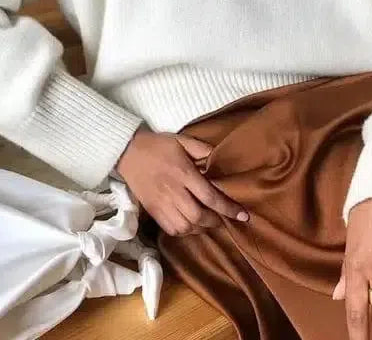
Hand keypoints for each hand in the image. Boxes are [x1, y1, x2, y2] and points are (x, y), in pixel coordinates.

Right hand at [116, 124, 248, 235]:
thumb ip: (203, 150)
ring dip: (200, 228)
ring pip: (185, 227)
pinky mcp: (152, 210)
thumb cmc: (158, 145)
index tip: (243, 215)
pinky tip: (190, 225)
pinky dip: (184, 232)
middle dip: (215, 222)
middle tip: (224, 219)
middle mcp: (173, 191)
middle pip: (198, 217)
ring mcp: (161, 203)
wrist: (128, 151)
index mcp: (183, 173)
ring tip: (208, 222)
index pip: (210, 196)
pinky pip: (171, 229)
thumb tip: (220, 159)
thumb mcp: (183, 140)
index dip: (228, 208)